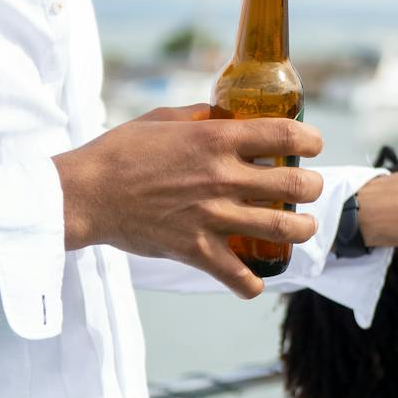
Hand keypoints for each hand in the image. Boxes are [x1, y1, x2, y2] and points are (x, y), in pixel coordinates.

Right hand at [54, 103, 322, 296]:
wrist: (84, 193)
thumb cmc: (120, 151)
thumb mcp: (163, 119)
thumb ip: (201, 117)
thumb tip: (225, 114)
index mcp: (216, 139)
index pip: (285, 137)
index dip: (311, 141)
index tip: (313, 146)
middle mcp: (221, 176)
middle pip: (295, 185)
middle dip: (312, 187)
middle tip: (308, 189)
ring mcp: (210, 216)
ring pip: (281, 229)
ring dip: (301, 230)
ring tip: (301, 228)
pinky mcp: (194, 249)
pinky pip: (237, 276)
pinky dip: (252, 283)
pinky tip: (255, 280)